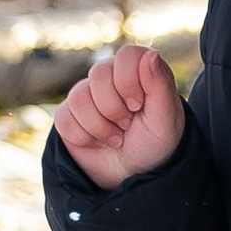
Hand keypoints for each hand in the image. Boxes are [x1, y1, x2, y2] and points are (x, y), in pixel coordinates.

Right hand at [55, 43, 184, 188]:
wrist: (133, 175)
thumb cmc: (154, 144)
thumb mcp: (165, 119)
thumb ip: (160, 85)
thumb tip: (150, 55)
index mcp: (138, 69)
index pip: (127, 55)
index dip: (129, 81)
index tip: (138, 106)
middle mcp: (110, 76)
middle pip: (99, 75)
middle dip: (115, 109)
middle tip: (128, 125)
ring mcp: (86, 94)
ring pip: (79, 99)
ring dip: (100, 127)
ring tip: (116, 136)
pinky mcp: (68, 115)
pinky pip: (65, 119)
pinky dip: (84, 138)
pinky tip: (97, 141)